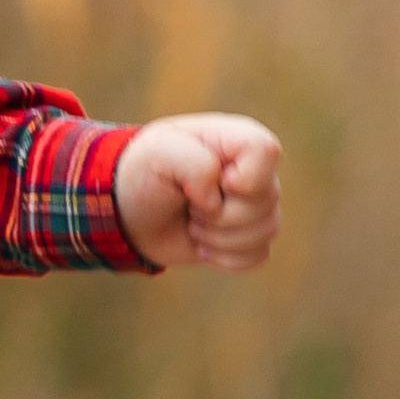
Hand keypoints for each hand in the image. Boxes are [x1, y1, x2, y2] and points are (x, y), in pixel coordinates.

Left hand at [113, 114, 281, 272]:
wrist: (132, 214)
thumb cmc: (144, 174)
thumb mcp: (156, 153)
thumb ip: (193, 162)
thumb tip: (218, 201)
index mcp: (237, 139)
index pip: (266, 151)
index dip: (243, 177)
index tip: (214, 182)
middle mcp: (254, 170)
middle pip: (267, 200)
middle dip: (219, 214)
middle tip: (188, 204)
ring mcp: (256, 204)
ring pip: (268, 231)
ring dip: (220, 239)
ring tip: (192, 224)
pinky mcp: (251, 236)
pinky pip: (260, 255)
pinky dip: (226, 259)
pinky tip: (203, 247)